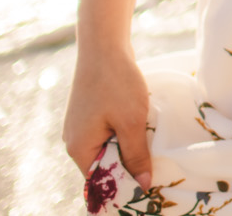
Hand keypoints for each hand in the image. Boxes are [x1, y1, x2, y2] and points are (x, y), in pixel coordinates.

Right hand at [63, 42, 150, 188]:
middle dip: (128, 167)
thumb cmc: (117, 83)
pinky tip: (142, 129)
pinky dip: (124, 134)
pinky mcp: (89, 115)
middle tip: (157, 167)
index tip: (149, 186)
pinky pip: (107, 134)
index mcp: (79, 150)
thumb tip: (143, 185)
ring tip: (152, 147)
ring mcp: (80, 127)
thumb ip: (136, 155)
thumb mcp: (132, 122)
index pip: (101, 182)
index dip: (124, 186)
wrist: (104, 45)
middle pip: (104, 166)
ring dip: (129, 149)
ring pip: (108, 149)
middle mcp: (74, 142)